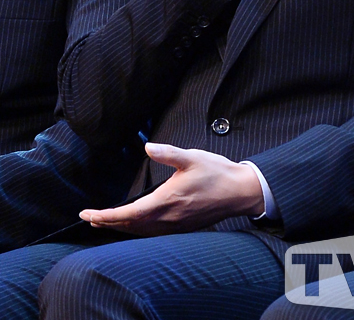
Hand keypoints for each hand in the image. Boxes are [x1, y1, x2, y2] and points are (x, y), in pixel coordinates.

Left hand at [79, 143, 264, 235]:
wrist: (239, 192)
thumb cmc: (217, 173)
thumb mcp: (192, 157)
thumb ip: (168, 153)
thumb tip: (147, 147)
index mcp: (166, 201)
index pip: (128, 214)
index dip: (105, 215)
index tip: (87, 213)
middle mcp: (168, 218)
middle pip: (130, 226)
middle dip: (107, 223)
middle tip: (89, 218)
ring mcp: (175, 225)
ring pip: (141, 232)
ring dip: (121, 228)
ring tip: (106, 222)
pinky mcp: (182, 227)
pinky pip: (152, 233)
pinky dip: (137, 230)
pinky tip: (135, 224)